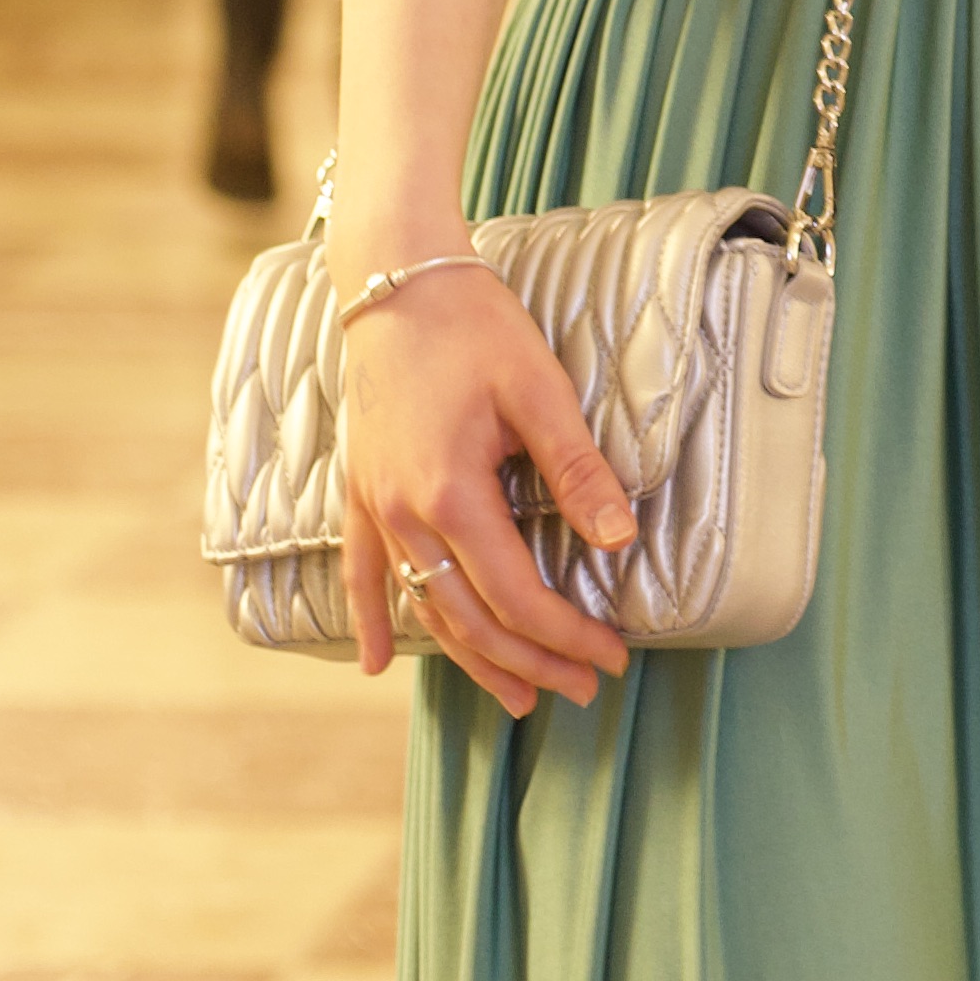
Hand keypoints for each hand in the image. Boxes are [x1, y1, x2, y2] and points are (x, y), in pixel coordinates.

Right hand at [337, 266, 638, 715]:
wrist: (394, 282)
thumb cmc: (473, 327)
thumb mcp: (538, 390)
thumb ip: (577, 470)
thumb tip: (620, 540)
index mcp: (451, 495)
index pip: (517, 596)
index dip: (566, 636)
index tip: (610, 657)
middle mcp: (403, 517)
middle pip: (472, 619)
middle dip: (531, 663)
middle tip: (584, 689)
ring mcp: (373, 509)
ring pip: (424, 609)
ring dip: (472, 659)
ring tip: (516, 698)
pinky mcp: (359, 493)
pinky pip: (361, 575)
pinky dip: (373, 621)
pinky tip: (378, 666)